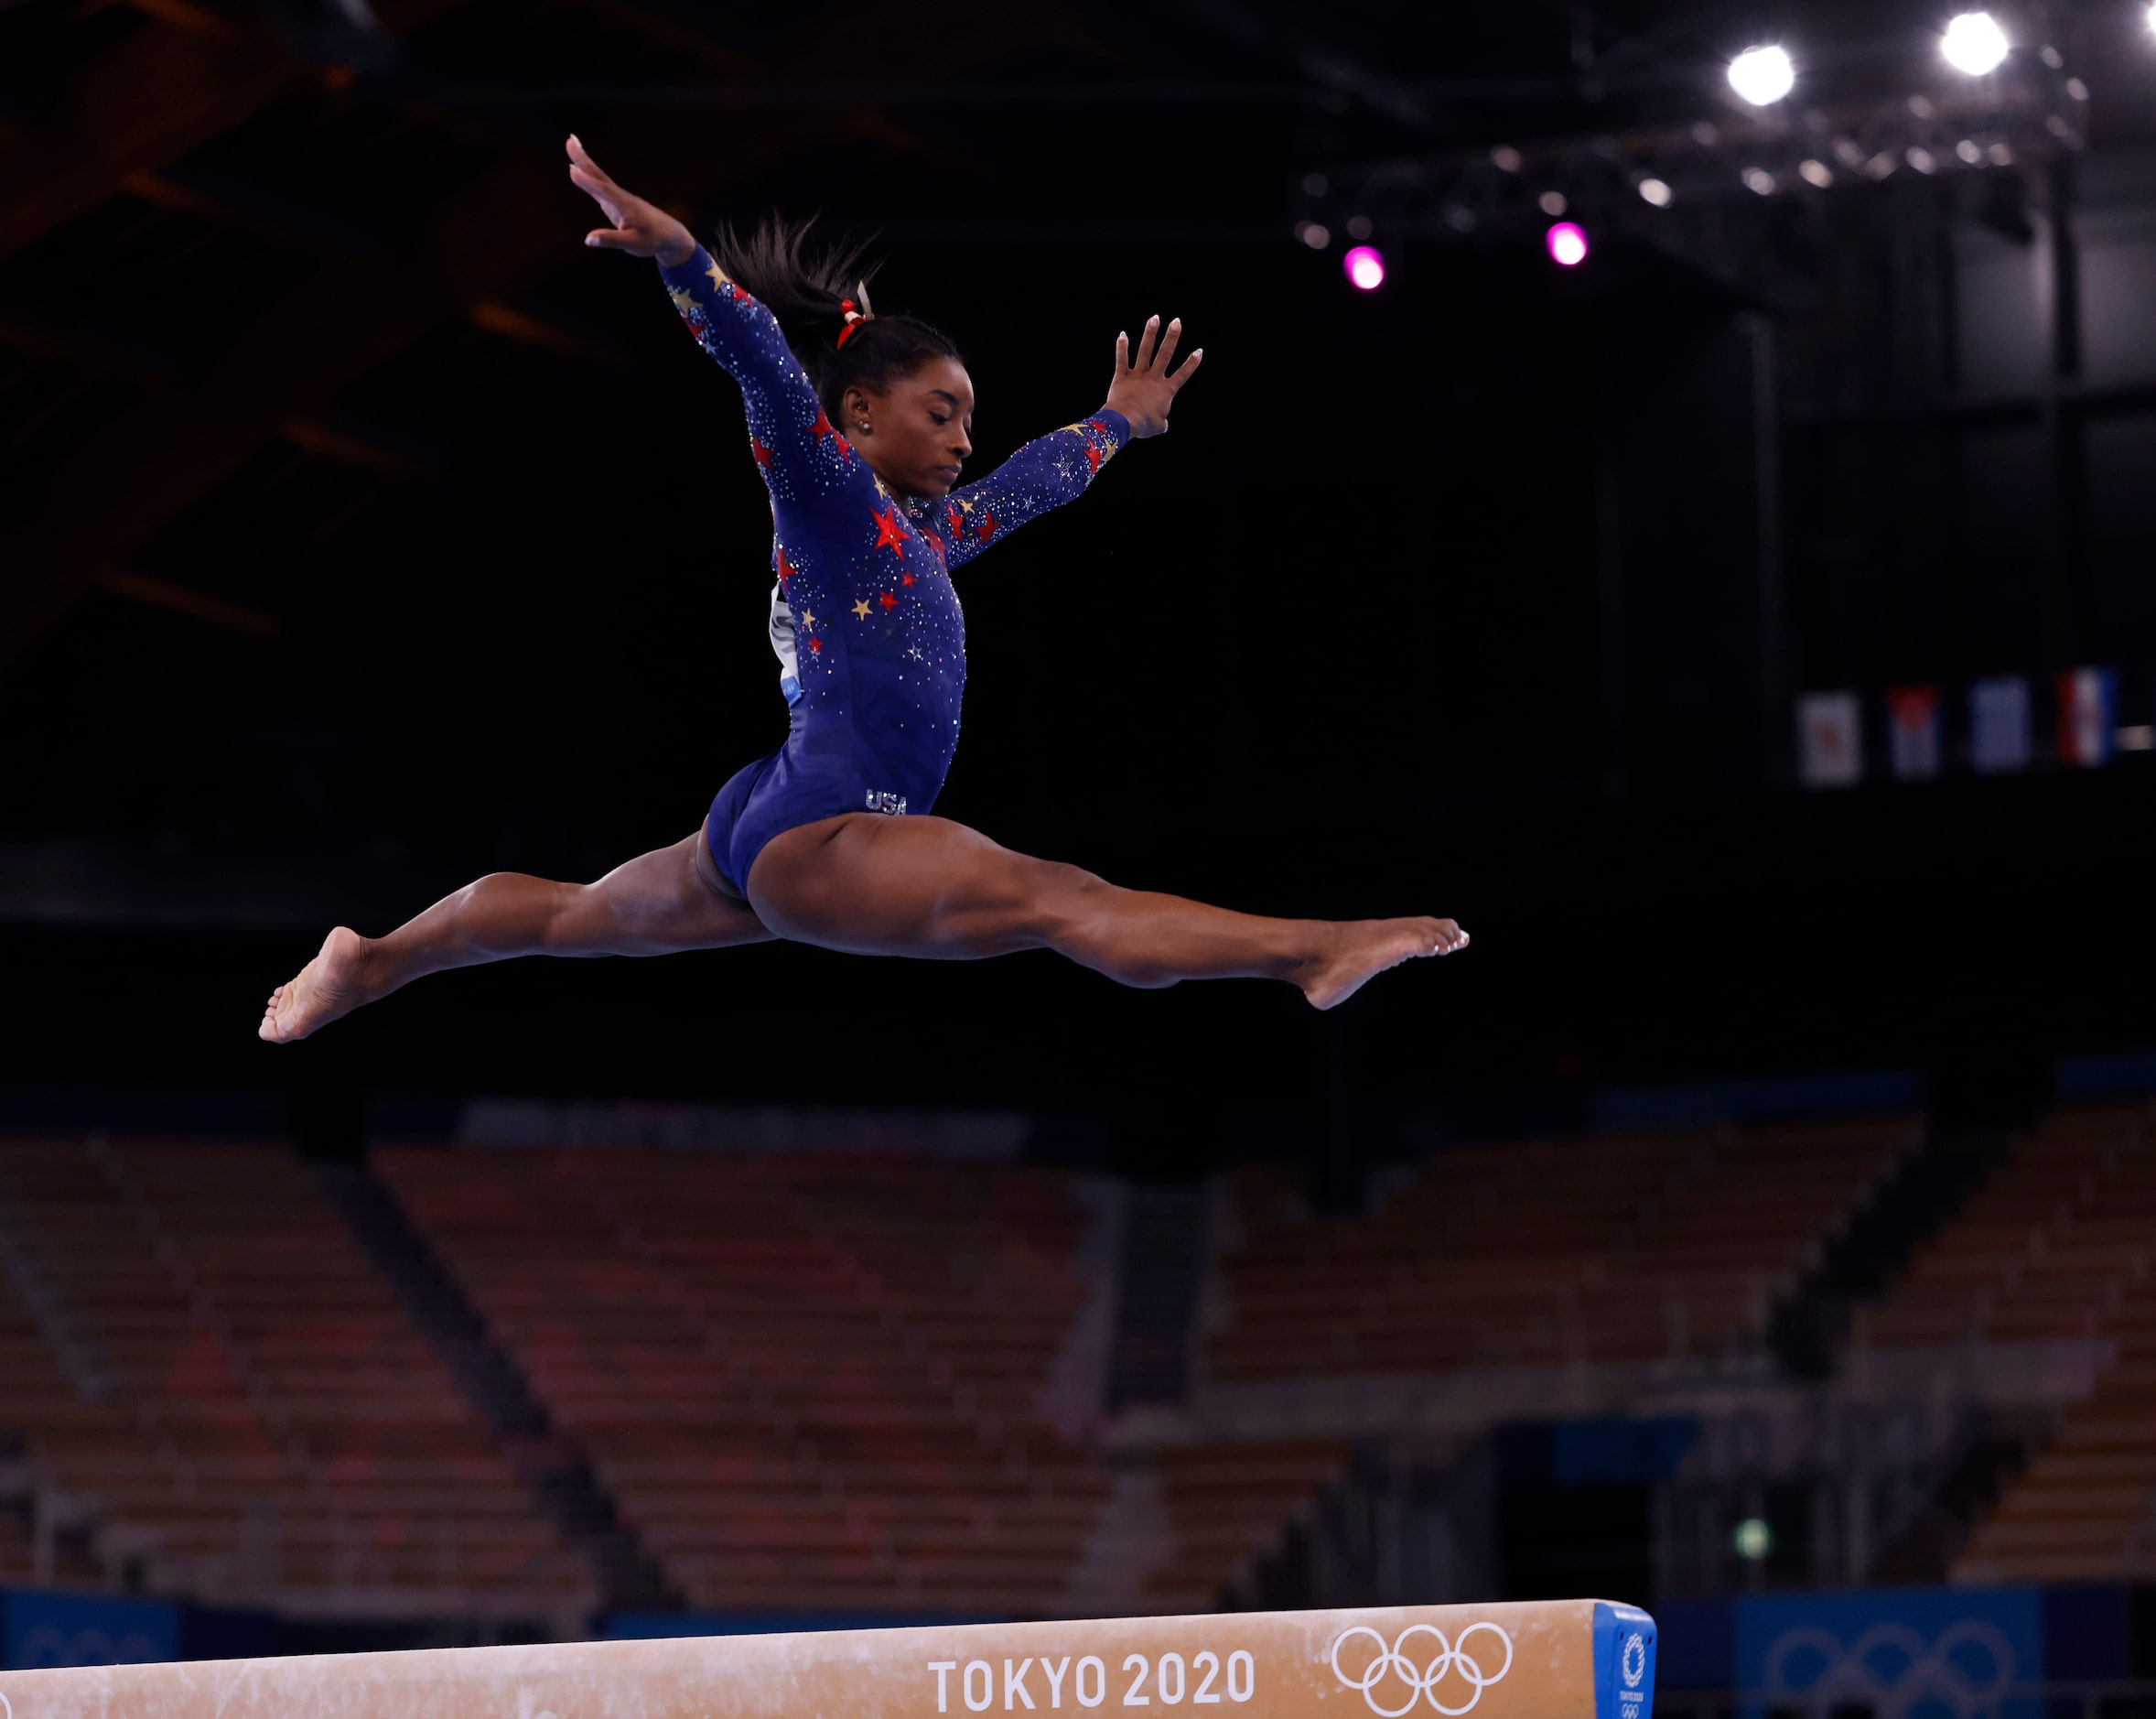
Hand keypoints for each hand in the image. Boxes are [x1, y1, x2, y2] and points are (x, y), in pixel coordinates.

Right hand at [567, 134, 695, 266]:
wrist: (670, 236)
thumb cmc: (653, 240)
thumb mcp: (633, 244)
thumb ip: (611, 240)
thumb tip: (588, 239)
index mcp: (625, 206)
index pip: (604, 192)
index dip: (588, 182)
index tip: (572, 170)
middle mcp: (621, 197)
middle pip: (599, 176)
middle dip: (584, 159)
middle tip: (570, 139)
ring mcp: (618, 197)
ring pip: (598, 177)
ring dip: (584, 162)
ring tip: (571, 144)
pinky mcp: (617, 202)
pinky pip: (599, 185)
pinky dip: (588, 176)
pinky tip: (579, 170)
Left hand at [1104, 314, 1201, 437]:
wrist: (1126, 420)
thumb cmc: (1143, 425)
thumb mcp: (1157, 427)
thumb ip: (1162, 423)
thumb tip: (1163, 425)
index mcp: (1166, 390)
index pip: (1182, 374)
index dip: (1192, 363)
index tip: (1199, 350)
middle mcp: (1153, 378)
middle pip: (1165, 354)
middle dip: (1172, 337)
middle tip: (1176, 321)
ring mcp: (1138, 375)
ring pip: (1145, 351)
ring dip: (1150, 334)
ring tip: (1154, 318)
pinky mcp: (1122, 377)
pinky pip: (1122, 359)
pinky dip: (1122, 347)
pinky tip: (1122, 334)